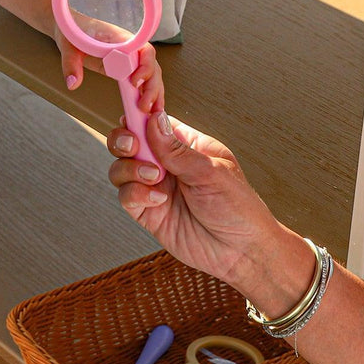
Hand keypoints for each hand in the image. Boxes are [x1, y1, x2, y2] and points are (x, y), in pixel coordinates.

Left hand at [54, 23, 165, 117]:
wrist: (72, 29)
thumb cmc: (73, 34)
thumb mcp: (68, 48)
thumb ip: (71, 65)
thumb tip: (73, 84)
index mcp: (120, 38)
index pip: (143, 50)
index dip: (145, 66)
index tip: (134, 83)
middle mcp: (131, 48)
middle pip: (151, 66)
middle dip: (151, 87)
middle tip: (143, 107)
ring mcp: (131, 59)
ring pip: (152, 76)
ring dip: (155, 95)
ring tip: (153, 114)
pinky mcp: (127, 69)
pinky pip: (143, 82)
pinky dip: (149, 96)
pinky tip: (150, 112)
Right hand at [106, 112, 278, 288]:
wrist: (241, 252)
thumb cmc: (238, 207)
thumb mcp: (211, 171)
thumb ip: (177, 150)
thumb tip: (154, 121)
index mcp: (186, 144)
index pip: (154, 120)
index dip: (139, 112)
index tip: (132, 111)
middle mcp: (166, 163)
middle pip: (130, 140)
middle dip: (124, 139)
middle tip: (134, 145)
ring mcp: (155, 186)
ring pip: (121, 167)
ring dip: (130, 168)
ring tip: (155, 177)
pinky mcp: (148, 211)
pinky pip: (126, 196)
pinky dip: (135, 194)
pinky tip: (158, 200)